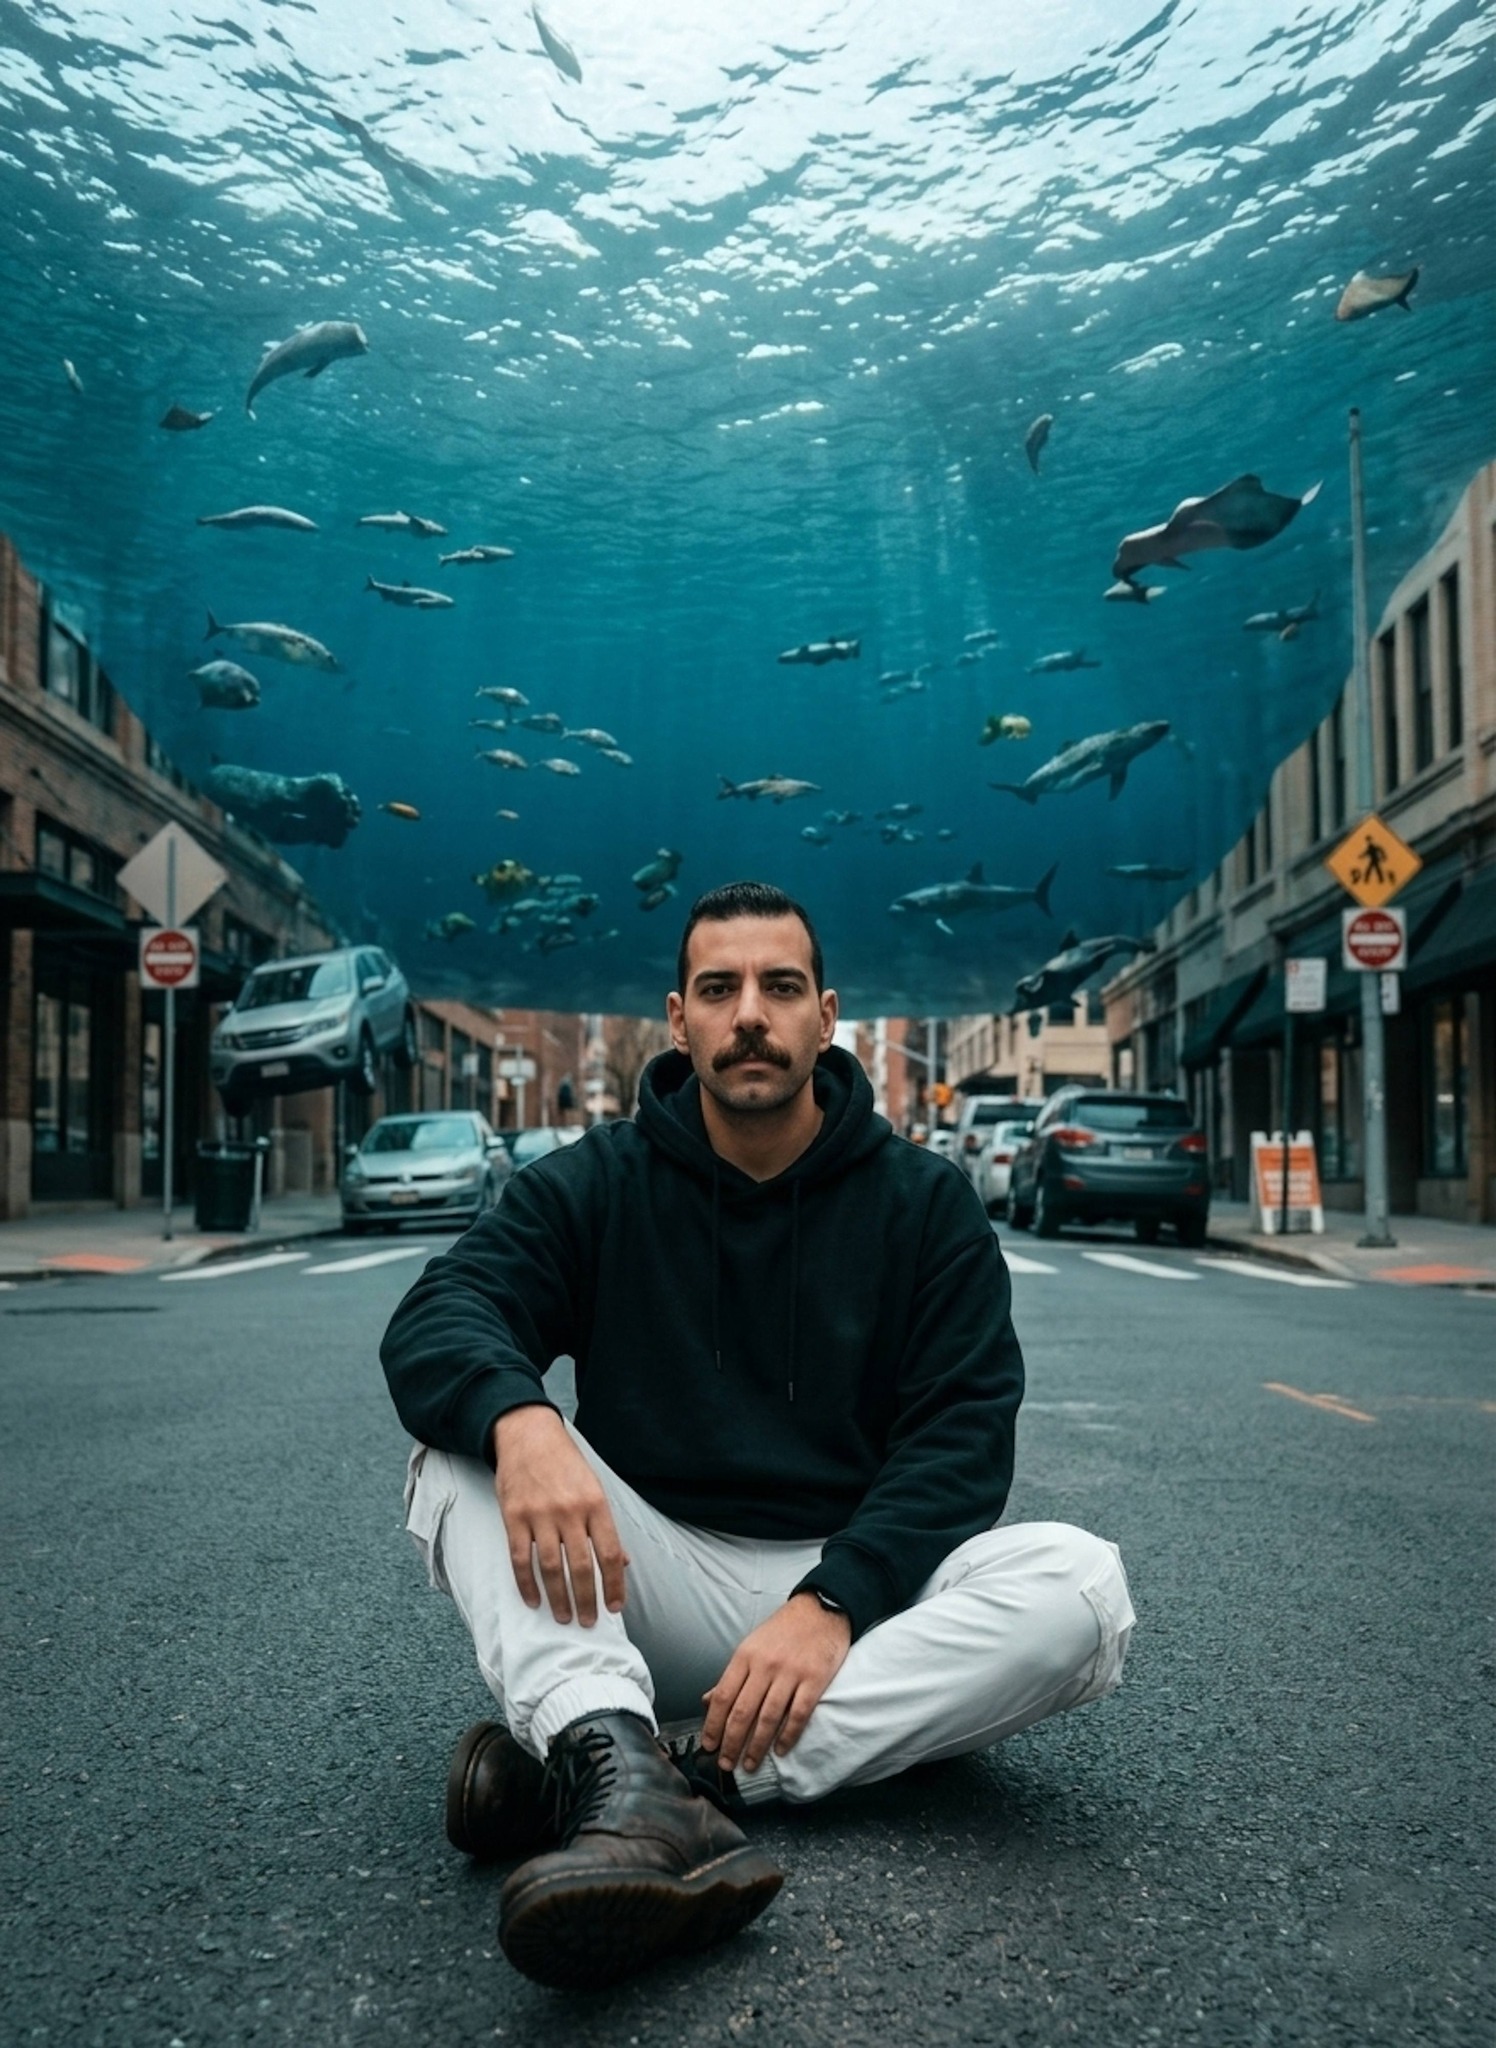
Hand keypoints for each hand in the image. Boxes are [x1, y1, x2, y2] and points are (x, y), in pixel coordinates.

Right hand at [492, 1406, 629, 1626]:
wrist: (529, 1434)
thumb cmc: (566, 1464)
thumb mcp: (595, 1487)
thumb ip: (606, 1526)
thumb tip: (622, 1563)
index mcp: (596, 1504)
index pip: (609, 1554)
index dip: (614, 1585)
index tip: (615, 1607)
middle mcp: (570, 1511)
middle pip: (580, 1567)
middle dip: (586, 1600)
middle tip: (589, 1622)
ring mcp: (540, 1514)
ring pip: (550, 1568)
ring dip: (558, 1598)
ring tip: (563, 1617)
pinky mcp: (513, 1517)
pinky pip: (520, 1558)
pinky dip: (526, 1584)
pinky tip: (533, 1600)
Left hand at [700, 1593, 851, 1774]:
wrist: (821, 1609)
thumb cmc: (783, 1630)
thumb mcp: (751, 1645)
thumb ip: (732, 1676)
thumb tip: (707, 1701)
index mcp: (745, 1656)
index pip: (723, 1696)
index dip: (713, 1724)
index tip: (708, 1745)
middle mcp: (765, 1665)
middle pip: (743, 1711)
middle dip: (731, 1742)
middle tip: (726, 1764)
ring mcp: (790, 1672)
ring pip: (768, 1717)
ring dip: (757, 1746)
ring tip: (749, 1764)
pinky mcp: (814, 1679)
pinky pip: (798, 1714)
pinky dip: (788, 1736)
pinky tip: (780, 1750)